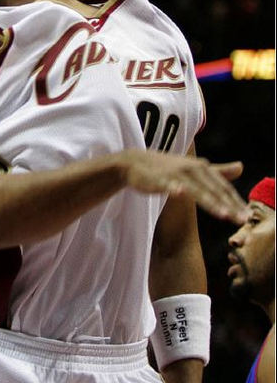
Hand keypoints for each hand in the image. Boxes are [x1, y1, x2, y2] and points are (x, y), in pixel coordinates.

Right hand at [122, 149, 248, 223]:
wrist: (135, 162)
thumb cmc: (167, 168)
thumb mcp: (195, 168)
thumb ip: (218, 170)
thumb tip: (241, 167)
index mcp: (202, 168)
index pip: (223, 187)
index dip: (236, 201)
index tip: (248, 216)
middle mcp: (192, 169)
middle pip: (213, 190)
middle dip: (229, 205)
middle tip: (242, 220)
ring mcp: (175, 174)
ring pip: (196, 190)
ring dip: (210, 201)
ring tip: (223, 214)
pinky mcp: (158, 179)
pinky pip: (168, 185)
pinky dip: (174, 188)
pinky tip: (180, 193)